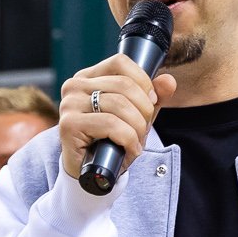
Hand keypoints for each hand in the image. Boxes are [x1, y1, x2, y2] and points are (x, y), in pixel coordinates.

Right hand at [57, 53, 176, 183]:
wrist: (93, 173)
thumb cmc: (111, 141)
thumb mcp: (136, 116)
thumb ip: (153, 97)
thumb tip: (168, 80)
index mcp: (88, 77)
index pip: (120, 63)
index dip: (143, 81)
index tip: (151, 102)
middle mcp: (74, 86)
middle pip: (123, 85)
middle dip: (144, 109)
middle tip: (144, 129)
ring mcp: (69, 105)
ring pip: (119, 104)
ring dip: (137, 127)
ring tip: (136, 141)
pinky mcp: (69, 125)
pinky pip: (110, 124)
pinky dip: (128, 139)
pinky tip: (129, 149)